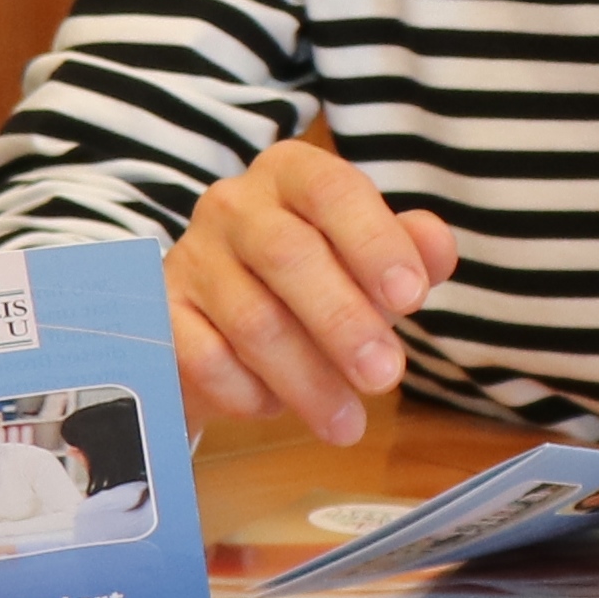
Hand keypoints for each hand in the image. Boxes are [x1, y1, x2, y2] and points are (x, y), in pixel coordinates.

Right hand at [166, 143, 456, 443]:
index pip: (332, 190)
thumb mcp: (369, 260)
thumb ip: (410, 250)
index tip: (412, 299)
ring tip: (347, 424)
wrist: (220, 319)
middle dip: (343, 322)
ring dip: (306, 378)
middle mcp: (234, 204)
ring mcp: (191, 257)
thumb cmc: (315, 279)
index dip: (374, 242)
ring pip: (251, 318)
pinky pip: (206, 358)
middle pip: (288, 255)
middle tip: (386, 377)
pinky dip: (248, 392)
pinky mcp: (162, 314)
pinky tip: (276, 409)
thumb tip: (437, 246)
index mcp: (292, 173)